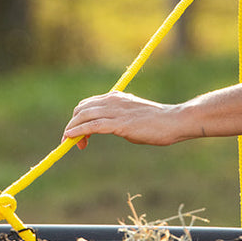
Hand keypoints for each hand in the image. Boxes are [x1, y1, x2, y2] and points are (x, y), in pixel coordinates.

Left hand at [63, 91, 184, 147]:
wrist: (173, 121)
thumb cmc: (157, 121)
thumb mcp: (133, 115)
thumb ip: (119, 117)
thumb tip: (107, 126)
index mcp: (115, 97)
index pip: (87, 104)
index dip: (78, 118)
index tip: (77, 133)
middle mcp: (112, 100)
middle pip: (81, 109)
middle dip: (72, 124)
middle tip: (72, 141)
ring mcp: (115, 111)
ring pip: (84, 116)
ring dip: (72, 130)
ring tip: (69, 143)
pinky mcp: (119, 124)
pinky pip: (93, 126)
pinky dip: (79, 131)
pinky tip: (71, 138)